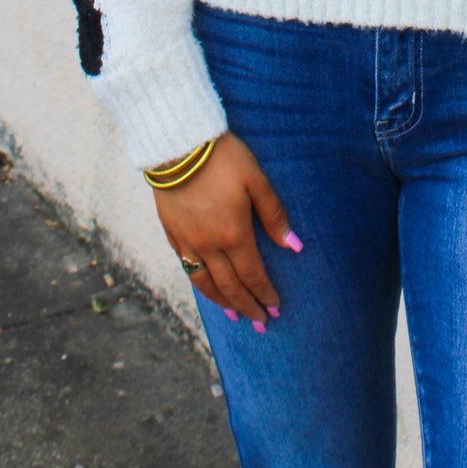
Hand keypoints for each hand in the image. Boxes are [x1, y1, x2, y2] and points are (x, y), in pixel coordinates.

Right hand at [150, 132, 300, 331]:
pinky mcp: (172, 234)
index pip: (253, 274)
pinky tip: (207, 287)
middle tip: (260, 323)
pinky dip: (201, 284)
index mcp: (234, 234)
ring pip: (206, 283)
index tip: (276, 308)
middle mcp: (210, 246)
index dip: (265, 293)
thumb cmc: (222, 158)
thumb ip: (274, 215)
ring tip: (235, 315)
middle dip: (248, 306)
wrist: (177, 145)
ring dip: (223, 302)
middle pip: (231, 286)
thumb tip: (294, 245)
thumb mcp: (255, 180)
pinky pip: (188, 268)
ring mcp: (188, 242)